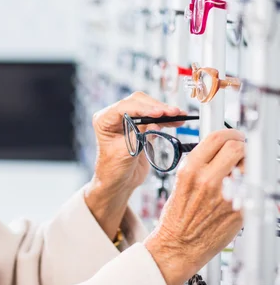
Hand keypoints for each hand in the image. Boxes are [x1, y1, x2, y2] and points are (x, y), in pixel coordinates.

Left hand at [85, 92, 185, 238]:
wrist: (119, 182)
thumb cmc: (114, 169)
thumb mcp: (125, 153)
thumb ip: (138, 137)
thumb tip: (154, 123)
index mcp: (104, 120)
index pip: (124, 107)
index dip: (143, 108)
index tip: (158, 113)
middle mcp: (114, 116)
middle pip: (138, 102)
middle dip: (157, 107)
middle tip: (174, 113)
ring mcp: (128, 119)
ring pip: (148, 107)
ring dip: (165, 112)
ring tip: (180, 116)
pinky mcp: (140, 126)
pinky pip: (154, 117)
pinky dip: (166, 119)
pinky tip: (178, 120)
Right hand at [145, 129, 244, 284]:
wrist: (178, 245)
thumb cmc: (177, 217)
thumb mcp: (181, 182)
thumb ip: (200, 164)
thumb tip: (221, 150)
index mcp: (190, 170)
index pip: (217, 137)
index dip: (229, 133)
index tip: (233, 137)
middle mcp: (208, 180)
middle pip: (237, 147)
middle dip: (241, 146)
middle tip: (240, 151)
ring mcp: (226, 195)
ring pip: (248, 166)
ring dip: (246, 167)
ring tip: (238, 175)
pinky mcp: (239, 210)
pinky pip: (251, 188)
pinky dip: (248, 187)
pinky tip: (238, 194)